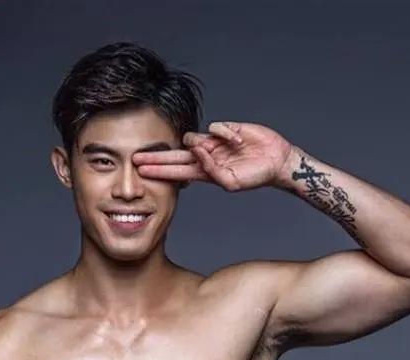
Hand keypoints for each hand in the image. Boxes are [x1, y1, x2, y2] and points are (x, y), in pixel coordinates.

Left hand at [134, 121, 293, 191]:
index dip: (158, 171)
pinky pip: (214, 127)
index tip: (140, 172)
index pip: (175, 173)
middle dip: (155, 157)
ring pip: (192, 137)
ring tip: (222, 151)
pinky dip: (224, 134)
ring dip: (201, 144)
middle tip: (134, 158)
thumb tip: (197, 151)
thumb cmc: (254, 176)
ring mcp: (212, 142)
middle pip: (174, 156)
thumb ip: (212, 171)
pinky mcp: (223, 129)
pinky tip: (238, 142)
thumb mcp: (231, 183)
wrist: (275, 161)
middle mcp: (205, 157)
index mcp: (204, 173)